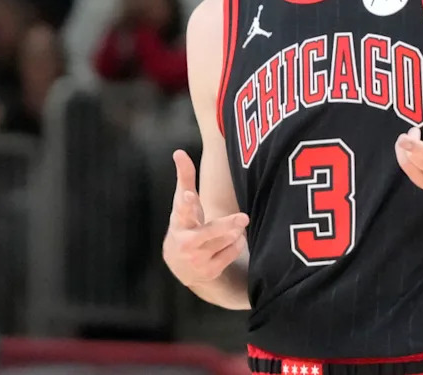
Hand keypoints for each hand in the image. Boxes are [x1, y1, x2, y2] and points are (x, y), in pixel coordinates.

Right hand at [162, 150, 248, 287]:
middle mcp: (186, 242)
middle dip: (227, 225)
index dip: (186, 203)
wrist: (181, 265)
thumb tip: (179, 151)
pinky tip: (235, 239)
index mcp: (179, 221)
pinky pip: (232, 253)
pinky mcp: (209, 271)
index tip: (189, 195)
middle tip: (244, 218)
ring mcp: (197, 259)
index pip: (182, 210)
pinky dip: (237, 244)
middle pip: (209, 232)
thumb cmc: (186, 224)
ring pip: (226, 241)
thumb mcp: (182, 202)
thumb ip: (184, 177)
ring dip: (236, 232)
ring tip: (237, 225)